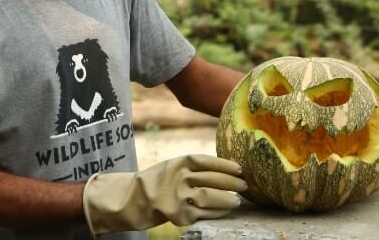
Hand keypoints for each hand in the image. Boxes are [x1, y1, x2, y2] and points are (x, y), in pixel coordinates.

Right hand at [82, 154, 246, 234]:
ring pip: (211, 197)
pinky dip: (218, 212)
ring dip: (228, 199)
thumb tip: (225, 169)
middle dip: (232, 183)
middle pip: (212, 180)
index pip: (208, 162)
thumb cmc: (159, 180)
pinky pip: (204, 213)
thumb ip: (194, 167)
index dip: (226, 165)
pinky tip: (225, 210)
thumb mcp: (174, 166)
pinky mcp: (179, 215)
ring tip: (237, 199)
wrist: (134, 199)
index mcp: (179, 162)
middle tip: (244, 185)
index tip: (239, 169)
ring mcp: (179, 197)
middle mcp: (179, 177)